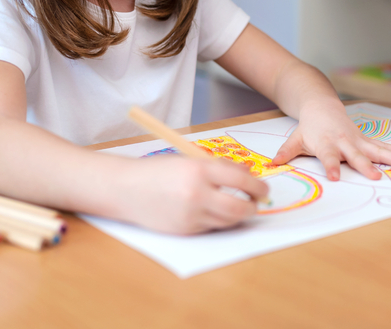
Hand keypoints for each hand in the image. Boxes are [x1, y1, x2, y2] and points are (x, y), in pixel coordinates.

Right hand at [116, 155, 268, 234]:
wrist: (126, 189)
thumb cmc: (159, 171)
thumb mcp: (189, 160)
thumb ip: (218, 168)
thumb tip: (247, 174)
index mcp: (199, 170)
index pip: (241, 180)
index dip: (258, 186)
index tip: (264, 189)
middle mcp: (196, 194)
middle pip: (239, 208)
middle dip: (252, 207)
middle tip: (255, 203)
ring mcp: (190, 215)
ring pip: (228, 221)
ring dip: (237, 216)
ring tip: (237, 206)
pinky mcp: (185, 230)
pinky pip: (211, 228)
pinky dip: (218, 221)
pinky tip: (213, 212)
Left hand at [271, 101, 390, 179]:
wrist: (321, 105)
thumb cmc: (309, 126)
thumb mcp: (296, 138)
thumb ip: (286, 152)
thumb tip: (272, 163)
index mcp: (326, 143)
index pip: (328, 157)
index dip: (332, 167)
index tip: (336, 178)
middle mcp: (344, 142)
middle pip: (356, 155)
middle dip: (366, 166)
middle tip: (376, 177)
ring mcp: (357, 140)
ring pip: (376, 149)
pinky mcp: (366, 139)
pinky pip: (383, 146)